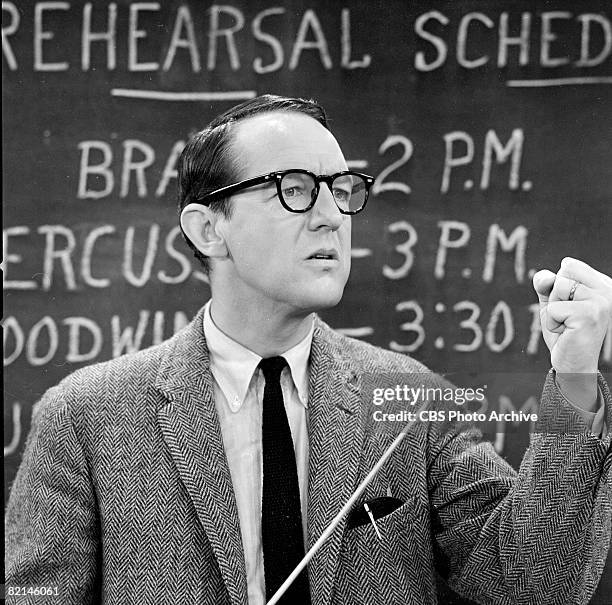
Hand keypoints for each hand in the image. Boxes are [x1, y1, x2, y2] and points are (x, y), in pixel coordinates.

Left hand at [533, 257, 611, 410]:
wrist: (573, 363)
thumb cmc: (563, 332)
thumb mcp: (551, 301)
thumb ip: (546, 283)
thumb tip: (546, 277)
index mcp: (602, 283)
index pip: (569, 264)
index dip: (556, 285)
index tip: (568, 305)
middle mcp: (607, 291)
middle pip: (563, 273)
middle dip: (554, 296)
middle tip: (566, 316)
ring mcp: (601, 302)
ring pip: (557, 288)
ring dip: (553, 309)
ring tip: (566, 324)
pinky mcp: (589, 316)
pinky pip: (554, 308)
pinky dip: (551, 322)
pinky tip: (566, 333)